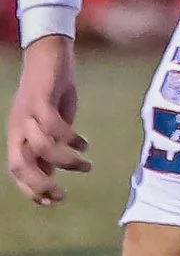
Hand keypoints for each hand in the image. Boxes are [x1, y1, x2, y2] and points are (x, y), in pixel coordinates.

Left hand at [9, 35, 87, 205]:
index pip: (16, 171)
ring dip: (65, 161)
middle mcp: (17, 127)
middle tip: (62, 195)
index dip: (30, 190)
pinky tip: (84, 142)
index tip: (53, 202)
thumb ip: (48, 144)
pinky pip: (54, 126)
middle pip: (19, 165)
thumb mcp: (51, 122)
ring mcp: (27, 114)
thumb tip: (50, 171)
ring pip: (41, 148)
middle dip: (39, 184)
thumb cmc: (52, 89)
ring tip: (86, 164)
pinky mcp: (41, 99)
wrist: (49, 52)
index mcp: (18, 135)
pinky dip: (71, 138)